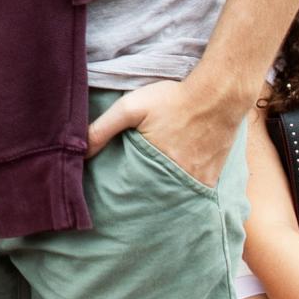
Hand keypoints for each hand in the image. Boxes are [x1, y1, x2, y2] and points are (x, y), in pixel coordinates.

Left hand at [86, 78, 236, 187]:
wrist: (218, 93)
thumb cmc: (173, 98)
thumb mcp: (130, 107)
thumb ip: (103, 128)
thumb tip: (79, 150)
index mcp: (155, 167)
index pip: (133, 194)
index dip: (123, 197)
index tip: (113, 200)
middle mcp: (179, 179)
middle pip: (155, 199)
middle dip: (143, 201)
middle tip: (131, 205)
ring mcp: (199, 179)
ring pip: (176, 197)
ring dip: (164, 196)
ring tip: (152, 197)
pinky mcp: (214, 176)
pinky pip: (196, 192)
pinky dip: (185, 190)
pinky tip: (176, 185)